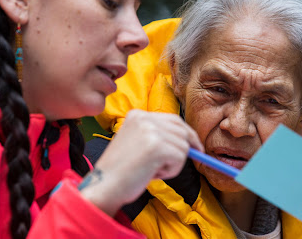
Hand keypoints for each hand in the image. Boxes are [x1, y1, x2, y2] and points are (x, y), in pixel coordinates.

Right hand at [80, 110, 203, 215]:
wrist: (104, 186)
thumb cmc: (120, 171)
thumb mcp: (137, 143)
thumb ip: (158, 137)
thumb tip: (188, 142)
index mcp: (137, 115)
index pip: (172, 119)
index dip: (186, 132)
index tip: (195, 145)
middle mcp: (144, 118)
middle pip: (181, 128)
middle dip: (190, 144)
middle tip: (197, 156)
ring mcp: (151, 131)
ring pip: (182, 146)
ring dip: (174, 163)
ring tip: (153, 170)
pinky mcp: (157, 146)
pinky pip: (180, 158)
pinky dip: (171, 170)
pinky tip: (153, 174)